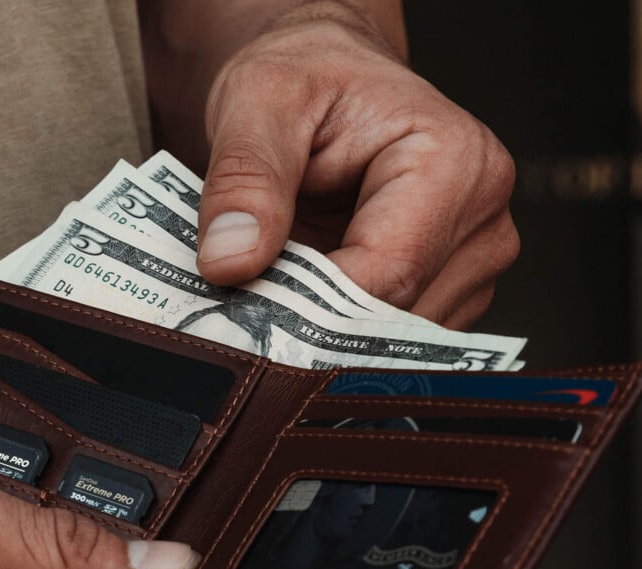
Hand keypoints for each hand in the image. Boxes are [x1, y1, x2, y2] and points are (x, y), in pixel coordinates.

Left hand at [195, 2, 518, 328]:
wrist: (329, 83)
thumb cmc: (307, 81)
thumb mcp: (259, 103)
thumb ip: (245, 179)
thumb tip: (231, 262)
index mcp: (457, 164)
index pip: (389, 273)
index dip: (311, 307)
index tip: (246, 309)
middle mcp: (482, 220)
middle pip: (396, 316)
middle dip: (317, 322)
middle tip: (254, 297)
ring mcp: (473, 263)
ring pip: (393, 342)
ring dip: (329, 333)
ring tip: (285, 283)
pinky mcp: (451, 291)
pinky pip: (392, 340)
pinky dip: (343, 333)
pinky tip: (312, 297)